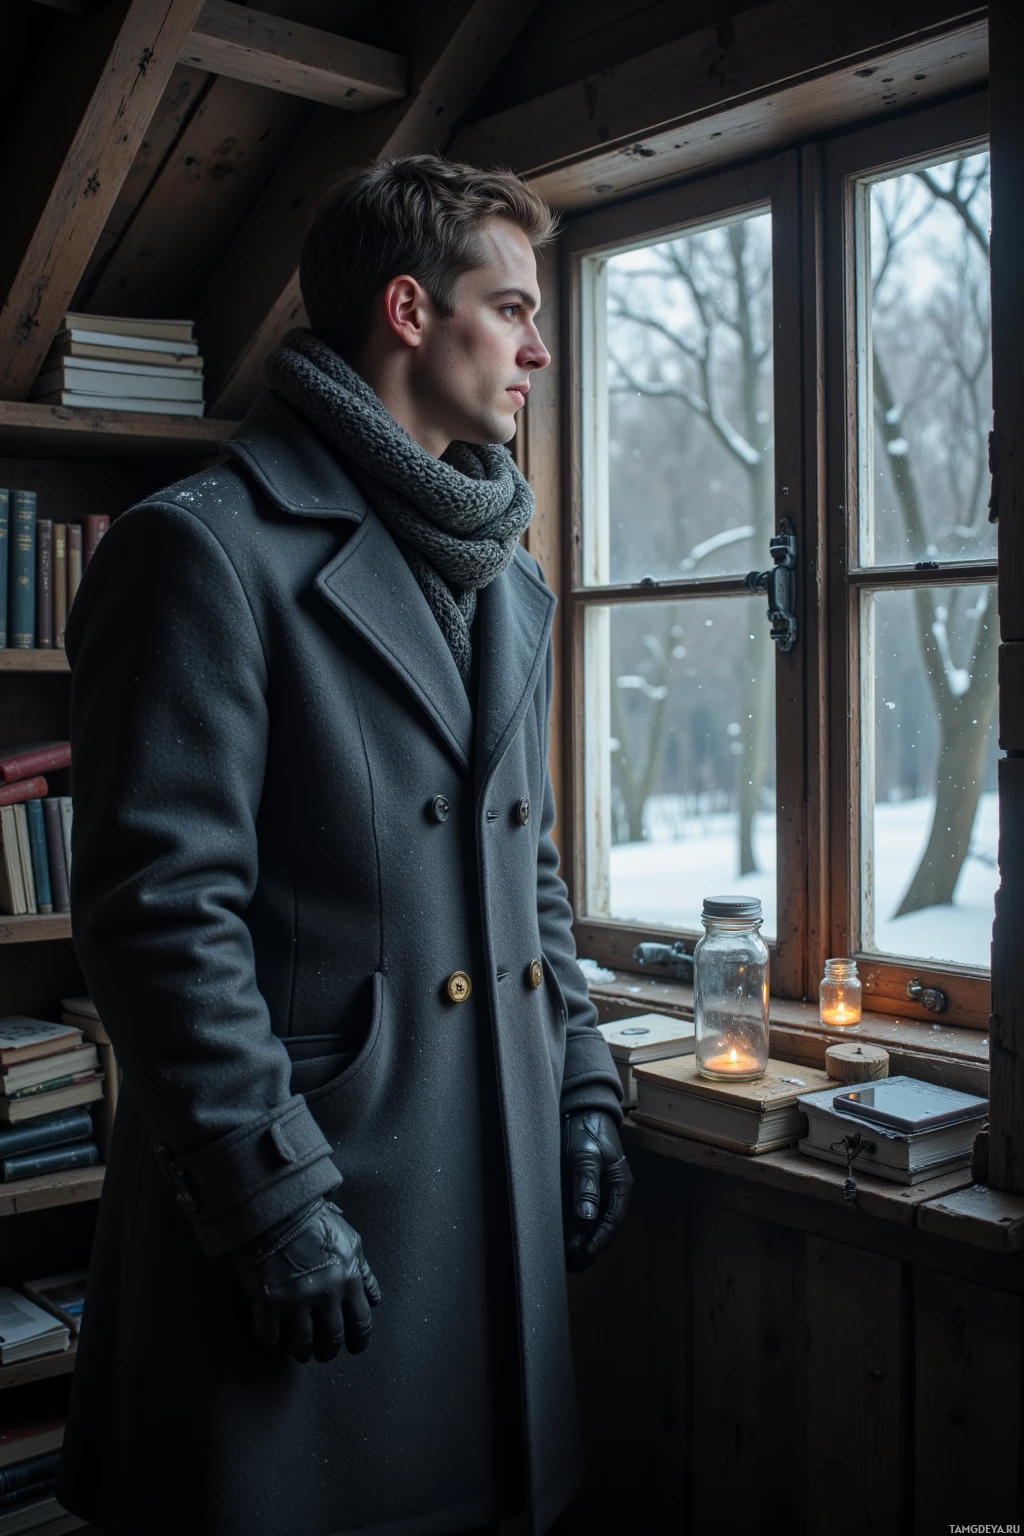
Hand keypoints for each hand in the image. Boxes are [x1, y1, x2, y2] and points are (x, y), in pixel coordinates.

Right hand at [231, 1196, 380, 1362]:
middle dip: (329, 1350)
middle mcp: (325, 1293)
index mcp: (348, 1279)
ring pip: (302, 1345)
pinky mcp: (267, 1301)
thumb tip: (374, 1298)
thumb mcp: (350, 1241)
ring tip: (300, 1350)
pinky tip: (274, 1337)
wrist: (276, 1208)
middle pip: (332, 1339)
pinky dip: (272, 1342)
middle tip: (324, 1350)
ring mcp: (295, 1299)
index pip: (361, 1323)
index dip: (359, 1341)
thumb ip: (364, 1272)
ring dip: (303, 1351)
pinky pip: (270, 1337)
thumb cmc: (315, 1221)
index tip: (354, 1347)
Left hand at [561, 1109, 633, 1272]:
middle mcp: (613, 1191)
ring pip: (593, 1224)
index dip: (597, 1243)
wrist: (579, 1107)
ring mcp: (600, 1189)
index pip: (611, 1223)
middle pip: (604, 1228)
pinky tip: (563, 1239)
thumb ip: (585, 1185)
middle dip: (589, 1249)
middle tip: (572, 1266)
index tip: (581, 1258)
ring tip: (567, 1260)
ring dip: (582, 1242)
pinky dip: (575, 1229)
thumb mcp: (584, 1155)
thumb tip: (586, 1218)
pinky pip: (584, 1214)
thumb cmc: (585, 1128)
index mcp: (621, 1184)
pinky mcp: (586, 1187)